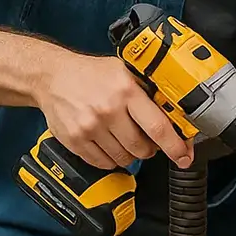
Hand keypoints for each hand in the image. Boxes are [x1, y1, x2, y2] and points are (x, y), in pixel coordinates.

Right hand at [34, 52, 193, 170]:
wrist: (51, 76)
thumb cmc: (91, 74)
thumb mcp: (124, 72)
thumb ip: (146, 91)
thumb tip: (174, 115)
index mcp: (126, 90)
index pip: (157, 126)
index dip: (174, 146)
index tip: (183, 156)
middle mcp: (108, 110)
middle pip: (141, 148)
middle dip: (149, 149)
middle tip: (146, 140)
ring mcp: (90, 127)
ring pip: (123, 159)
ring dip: (129, 154)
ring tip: (123, 138)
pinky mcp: (75, 140)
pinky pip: (102, 163)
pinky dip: (110, 159)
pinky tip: (108, 144)